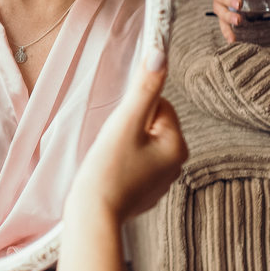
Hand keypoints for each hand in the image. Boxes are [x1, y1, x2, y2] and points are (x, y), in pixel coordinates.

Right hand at [64, 50, 187, 225]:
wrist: (92, 217)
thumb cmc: (107, 171)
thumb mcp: (125, 123)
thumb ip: (144, 87)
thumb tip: (161, 53)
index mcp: (177, 145)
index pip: (160, 105)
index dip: (134, 111)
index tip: (120, 129)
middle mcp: (176, 164)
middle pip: (151, 125)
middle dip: (129, 128)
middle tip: (112, 145)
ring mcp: (160, 181)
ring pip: (141, 144)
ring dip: (123, 145)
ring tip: (110, 161)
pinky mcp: (144, 193)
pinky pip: (134, 164)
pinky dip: (121, 165)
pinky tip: (110, 174)